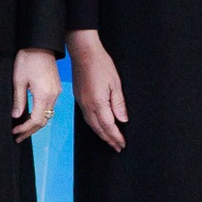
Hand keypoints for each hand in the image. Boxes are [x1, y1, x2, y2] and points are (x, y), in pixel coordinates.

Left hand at [10, 48, 62, 141]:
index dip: (25, 129)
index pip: (36, 120)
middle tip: (17, 137)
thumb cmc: (27, 60)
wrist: (41, 45)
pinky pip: (49, 107)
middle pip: (44, 121)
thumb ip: (18, 100)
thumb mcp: (18, 80)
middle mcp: (53, 96)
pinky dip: (40, 115)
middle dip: (30, 131)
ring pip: (47, 115)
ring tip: (22, 130)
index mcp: (44, 95)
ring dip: (35, 124)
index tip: (14, 132)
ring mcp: (56, 92)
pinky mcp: (56, 88)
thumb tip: (16, 116)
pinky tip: (30, 117)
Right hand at [66, 29, 125, 150]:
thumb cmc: (101, 65)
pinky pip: (87, 117)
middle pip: (98, 128)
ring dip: (101, 134)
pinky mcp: (79, 98)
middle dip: (108, 139)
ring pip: (91, 124)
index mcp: (98, 102)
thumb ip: (119, 104)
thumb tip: (122, 120)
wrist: (84, 54)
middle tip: (117, 147)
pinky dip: (94, 125)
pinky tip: (99, 126)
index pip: (108, 125)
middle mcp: (87, 105)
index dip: (116, 136)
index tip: (122, 144)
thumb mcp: (115, 84)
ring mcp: (81, 102)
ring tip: (109, 140)